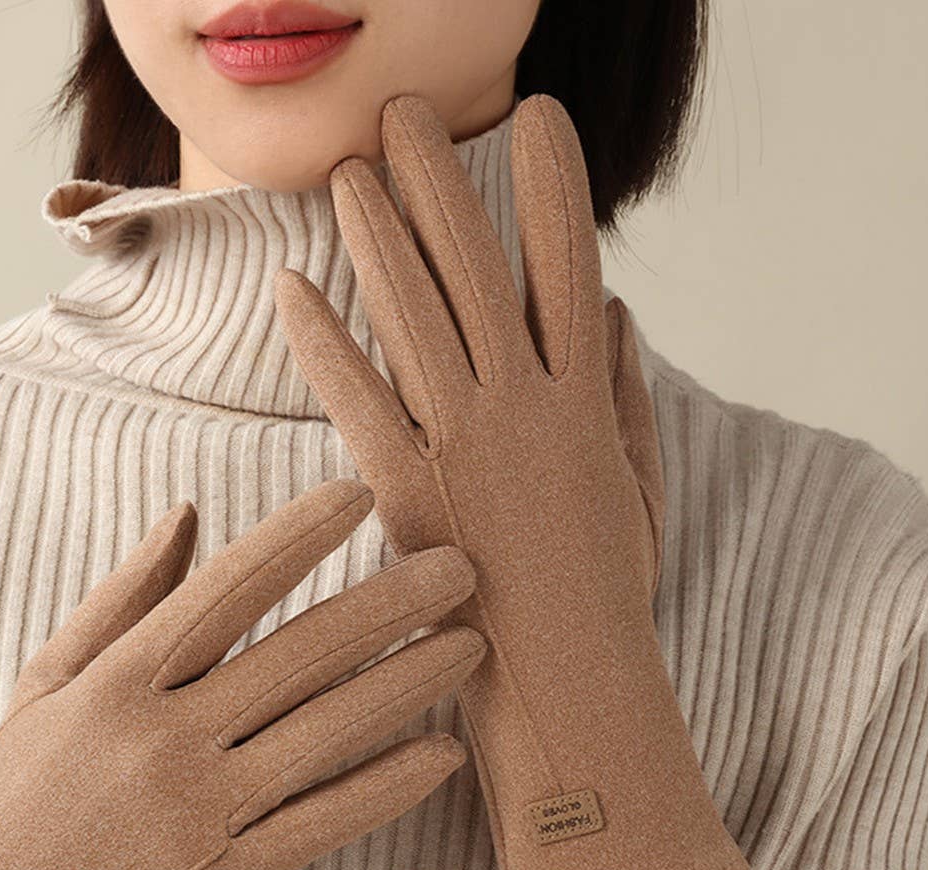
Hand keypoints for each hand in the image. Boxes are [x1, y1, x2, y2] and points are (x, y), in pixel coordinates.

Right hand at [0, 478, 485, 869]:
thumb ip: (121, 597)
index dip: (294, 539)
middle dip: (388, 605)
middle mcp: (167, 742)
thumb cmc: (23, 794)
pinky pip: (324, 824)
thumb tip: (188, 513)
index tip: (357, 497)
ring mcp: (204, 813)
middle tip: (459, 565)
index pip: (225, 591)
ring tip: (473, 643)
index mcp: (119, 684)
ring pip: (327, 734)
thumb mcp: (47, 683)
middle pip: (299, 657)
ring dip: (408, 684)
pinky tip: (445, 754)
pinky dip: (388, 789)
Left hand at [274, 92, 748, 869]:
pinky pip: (359, 402)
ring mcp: (465, 447)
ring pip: (417, 318)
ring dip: (381, 237)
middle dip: (444, 187)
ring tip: (350, 170)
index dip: (553, 190)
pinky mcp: (409, 496)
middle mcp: (525, 407)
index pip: (570, 268)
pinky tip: (291, 287)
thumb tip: (612, 314)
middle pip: (480, 272)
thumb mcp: (636, 492)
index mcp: (582, 403)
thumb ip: (622, 397)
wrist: (573, 694)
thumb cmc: (608, 601)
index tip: (538, 120)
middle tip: (409, 117)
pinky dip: (324, 342)